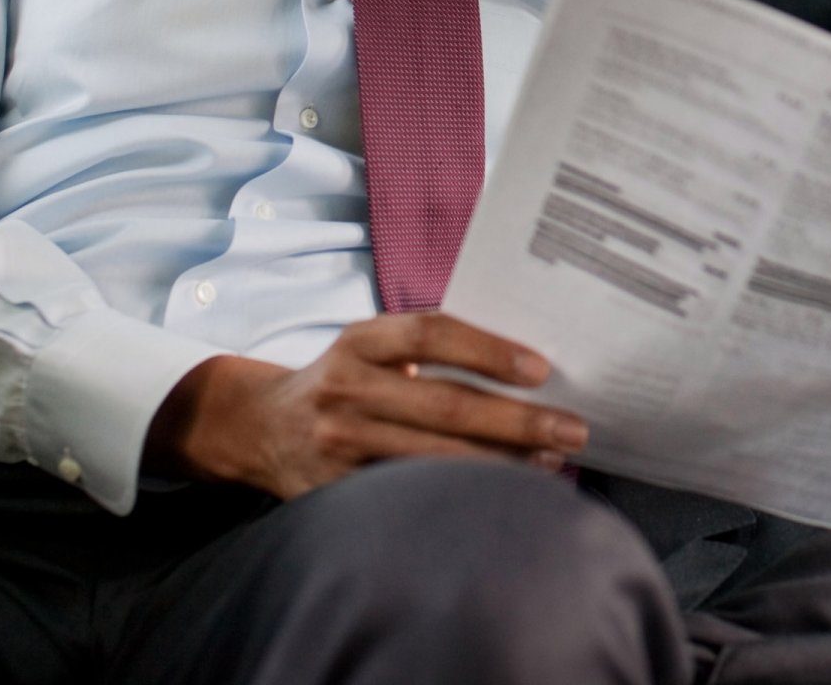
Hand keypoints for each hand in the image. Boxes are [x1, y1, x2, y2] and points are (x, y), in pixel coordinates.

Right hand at [145, 313, 589, 498]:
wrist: (258, 427)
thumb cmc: (342, 380)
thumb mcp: (368, 346)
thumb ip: (426, 347)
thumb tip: (522, 365)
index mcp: (358, 341)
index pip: (430, 333)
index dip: (487, 349)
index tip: (540, 368)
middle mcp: (346, 389)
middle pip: (443, 404)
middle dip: (516, 420)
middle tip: (573, 428)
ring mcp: (338, 444)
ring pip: (431, 458)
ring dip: (500, 464)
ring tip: (552, 463)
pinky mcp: (334, 492)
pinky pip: (407, 496)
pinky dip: (459, 496)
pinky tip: (499, 497)